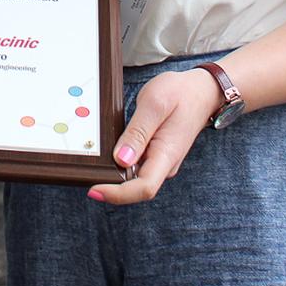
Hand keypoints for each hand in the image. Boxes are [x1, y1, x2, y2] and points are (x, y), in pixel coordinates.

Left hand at [88, 67, 222, 204]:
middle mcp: (164, 164)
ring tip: (93, 163)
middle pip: (135, 187)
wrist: (201, 91)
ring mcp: (160, 161)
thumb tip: (121, 159)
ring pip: (133, 178)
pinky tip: (108, 152)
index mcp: (166, 154)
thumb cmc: (180, 94)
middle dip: (109, 185)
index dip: (117, 194)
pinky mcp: (155, 154)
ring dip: (113, 175)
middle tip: (85, 174)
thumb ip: (138, 132)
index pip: (143, 188)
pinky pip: (135, 165)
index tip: (94, 189)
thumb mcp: (155, 104)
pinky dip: (120, 163)